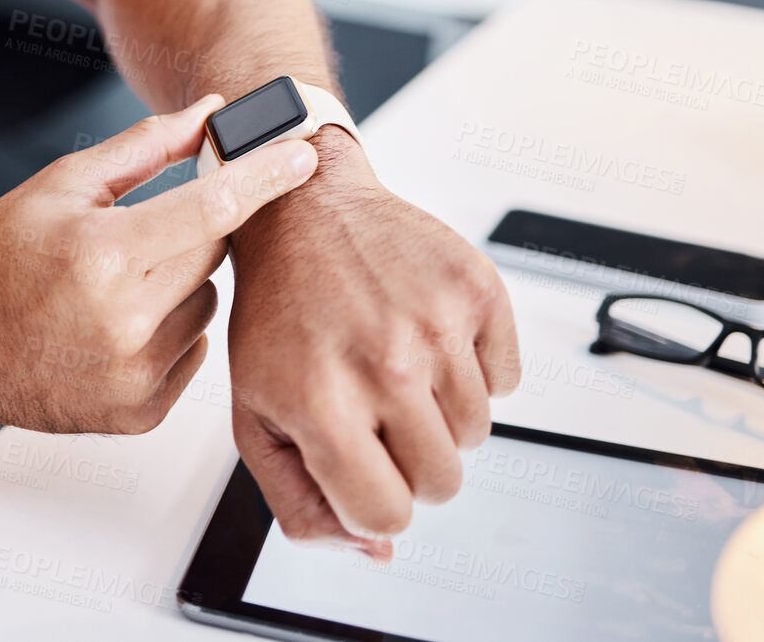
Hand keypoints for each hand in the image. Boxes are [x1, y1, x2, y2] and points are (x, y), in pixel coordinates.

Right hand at [0, 96, 318, 436]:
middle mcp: (125, 320)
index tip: (301, 154)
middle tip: (145, 231)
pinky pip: (194, 351)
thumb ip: (141, 148)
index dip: (264, 176)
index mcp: (103, 255)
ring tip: (119, 284)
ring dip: (181, 282)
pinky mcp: (143, 411)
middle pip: (213, 251)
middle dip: (194, 229)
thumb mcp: (57, 187)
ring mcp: (137, 373)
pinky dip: (171, 330)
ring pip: (207, 301)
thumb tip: (205, 115)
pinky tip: (118, 325)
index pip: (213, 207)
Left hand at [227, 131, 519, 557]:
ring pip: (477, 434)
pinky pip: (507, 379)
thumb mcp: (256, 414)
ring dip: (440, 413)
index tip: (360, 464)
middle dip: (412, 460)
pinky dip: (474, 369)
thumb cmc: (276, 315)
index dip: (376, 501)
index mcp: (320, 403)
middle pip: (443, 482)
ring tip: (395, 364)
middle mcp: (383, 364)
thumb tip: (377, 551)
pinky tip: (425, 333)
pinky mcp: (476, 288)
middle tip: (377, 410)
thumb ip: (301, 502)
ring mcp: (436, 323)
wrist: (301, 210)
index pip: (388, 515)